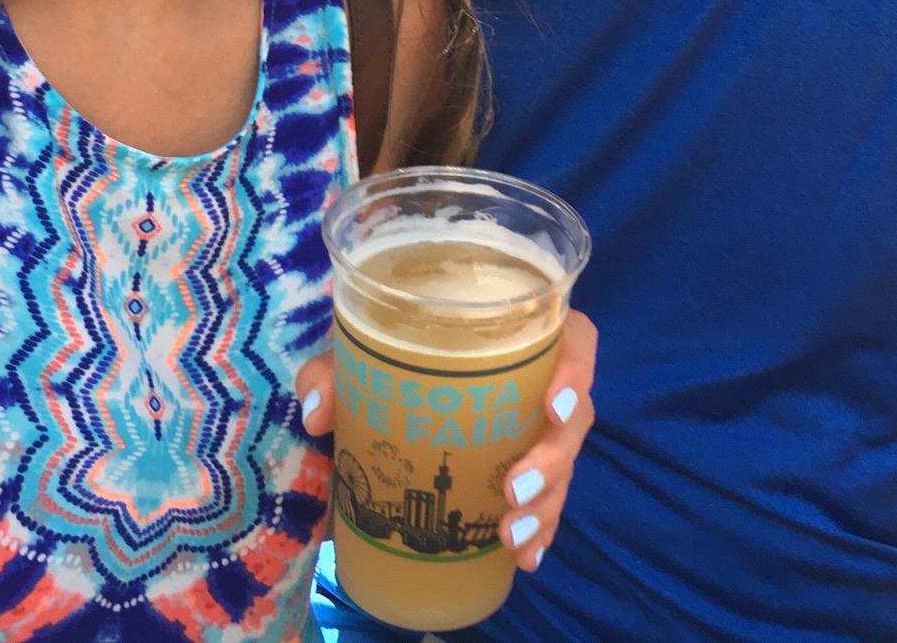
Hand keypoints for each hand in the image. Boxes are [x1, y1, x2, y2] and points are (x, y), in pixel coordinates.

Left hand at [297, 310, 598, 573]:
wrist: (384, 401)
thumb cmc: (387, 363)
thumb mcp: (355, 360)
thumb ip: (332, 372)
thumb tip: (319, 413)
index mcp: (513, 337)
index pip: (573, 339)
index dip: (577, 368)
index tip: (553, 405)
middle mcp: (537, 383)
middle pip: (574, 416)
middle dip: (553, 458)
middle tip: (513, 488)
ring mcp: (536, 433)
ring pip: (565, 467)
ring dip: (546, 504)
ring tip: (510, 534)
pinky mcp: (527, 474)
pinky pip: (549, 503)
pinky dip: (540, 532)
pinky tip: (526, 558)